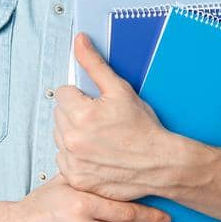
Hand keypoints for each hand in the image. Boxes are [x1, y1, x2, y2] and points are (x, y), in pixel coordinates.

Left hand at [51, 32, 190, 201]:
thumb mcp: (120, 90)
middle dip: (76, 113)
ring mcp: (73, 163)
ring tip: (99, 137)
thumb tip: (80, 42)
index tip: (95, 104)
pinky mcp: (76, 179)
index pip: (62, 93)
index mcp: (81, 115)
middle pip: (59, 114)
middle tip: (100, 120)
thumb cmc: (144, 129)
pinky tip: (96, 153)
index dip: (80, 95)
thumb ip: (94, 64)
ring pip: (60, 137)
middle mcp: (73, 140)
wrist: (160, 164)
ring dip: (73, 134)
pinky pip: (64, 160)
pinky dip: (76, 157)